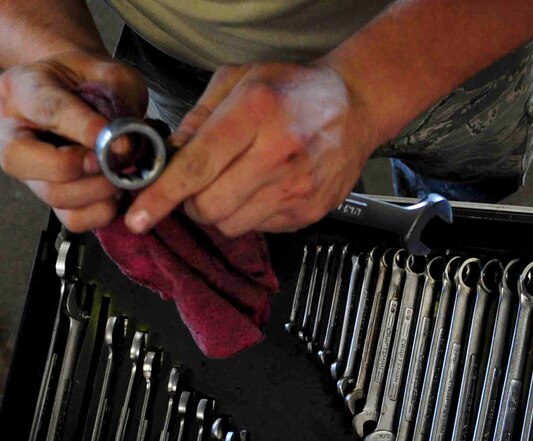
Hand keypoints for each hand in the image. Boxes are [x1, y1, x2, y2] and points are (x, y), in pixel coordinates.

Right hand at [0, 50, 147, 231]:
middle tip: (113, 162)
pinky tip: (115, 194)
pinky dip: (101, 212)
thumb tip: (125, 141)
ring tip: (121, 176)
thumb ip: (117, 95)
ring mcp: (28, 170)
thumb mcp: (106, 71)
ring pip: (53, 195)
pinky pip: (71, 219)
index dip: (84, 130)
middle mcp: (12, 132)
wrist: (81, 92)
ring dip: (97, 191)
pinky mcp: (50, 197)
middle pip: (25, 161)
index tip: (119, 143)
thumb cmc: (90, 81)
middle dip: (79, 167)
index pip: (47, 111)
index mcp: (24, 89)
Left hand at [125, 61, 373, 236]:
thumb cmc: (294, 91)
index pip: (196, 167)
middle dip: (190, 204)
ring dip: (219, 212)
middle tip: (197, 187)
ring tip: (233, 185)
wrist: (354, 108)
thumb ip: (198, 118)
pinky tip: (261, 189)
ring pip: (231, 225)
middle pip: (210, 207)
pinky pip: (258, 229)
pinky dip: (248, 215)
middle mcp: (278, 152)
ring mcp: (296, 187)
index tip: (139, 217)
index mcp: (255, 112)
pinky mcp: (307, 210)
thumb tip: (168, 156)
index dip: (162, 196)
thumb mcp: (239, 80)